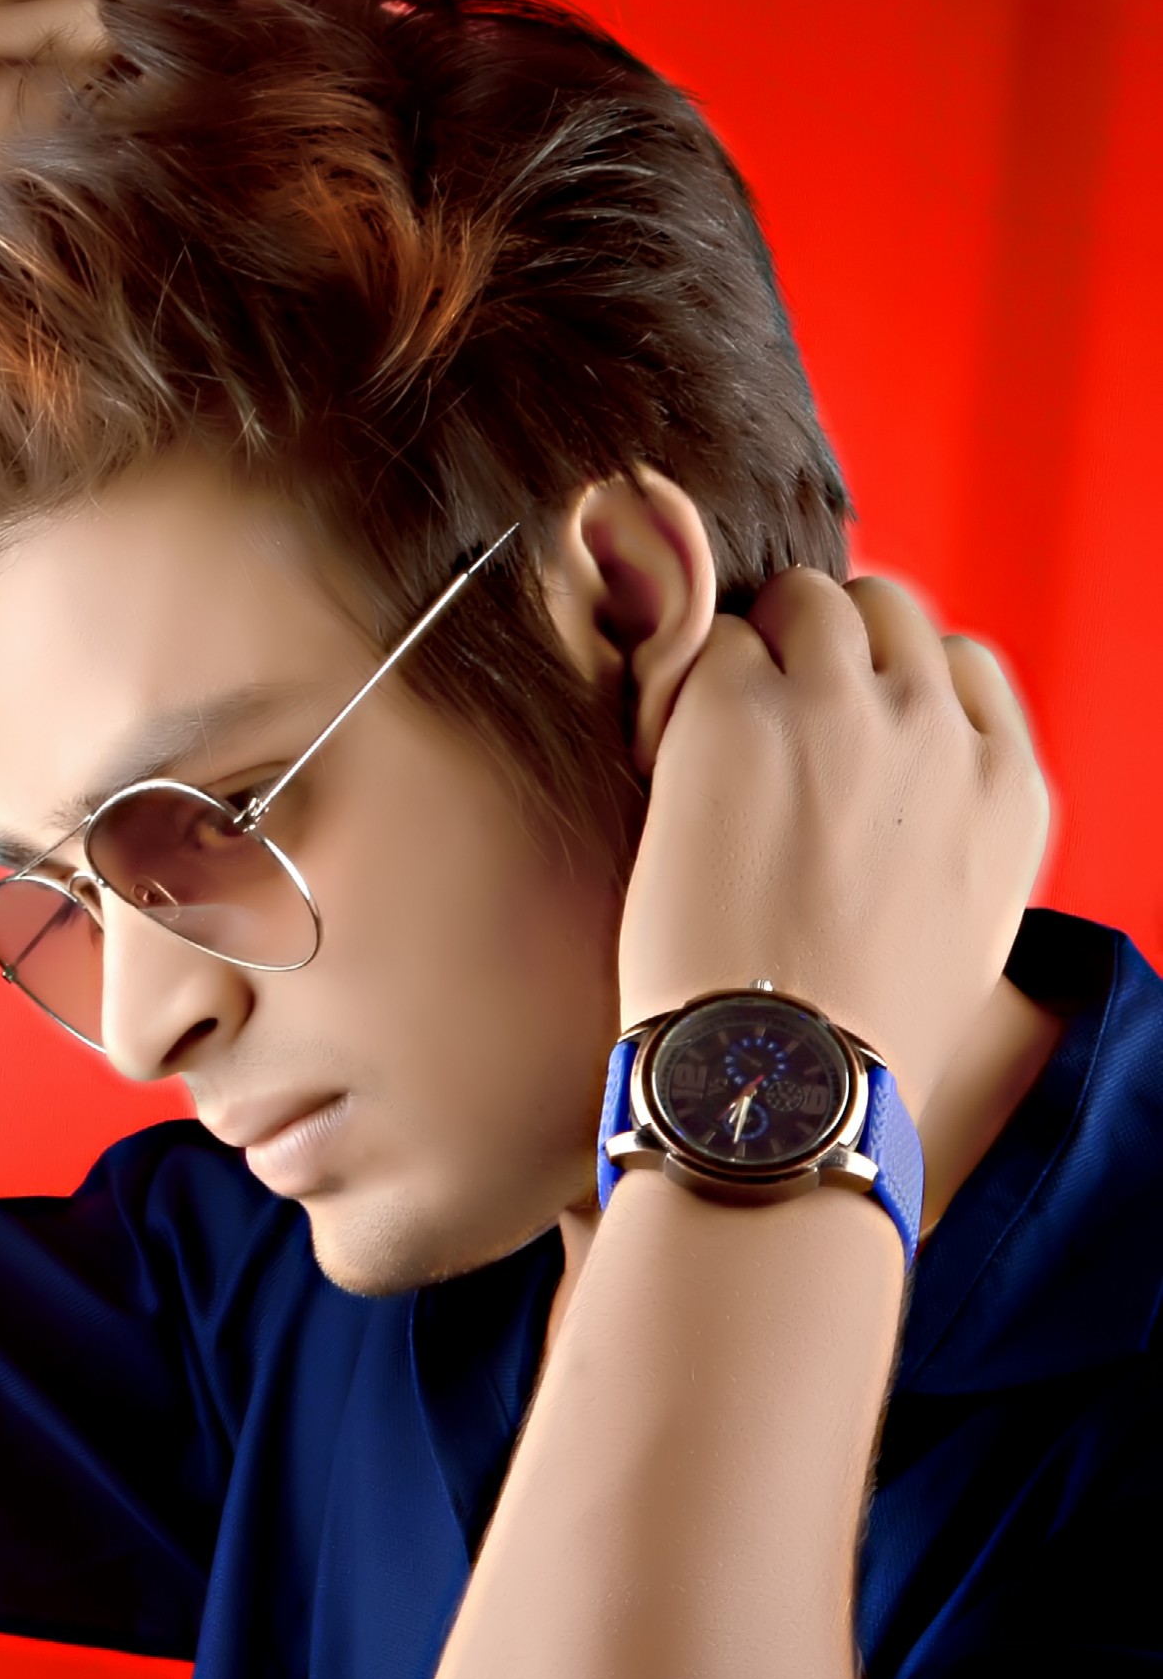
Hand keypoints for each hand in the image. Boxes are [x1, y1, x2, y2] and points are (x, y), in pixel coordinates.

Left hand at [616, 573, 1049, 1119]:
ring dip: (756, 647)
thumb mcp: (959, 936)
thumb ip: (947, 838)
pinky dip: (684, 687)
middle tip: (768, 722)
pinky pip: (713, 643)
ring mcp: (842, 708)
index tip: (844, 731)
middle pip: (887, 610)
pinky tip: (668, 762)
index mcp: (1009, 788)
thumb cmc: (851, 1042)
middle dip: (826, 647)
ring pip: (803, 601)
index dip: (892, 685)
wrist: (781, 1078)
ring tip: (714, 736)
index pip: (962, 664)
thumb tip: (901, 807)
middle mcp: (939, 729)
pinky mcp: (739, 712)